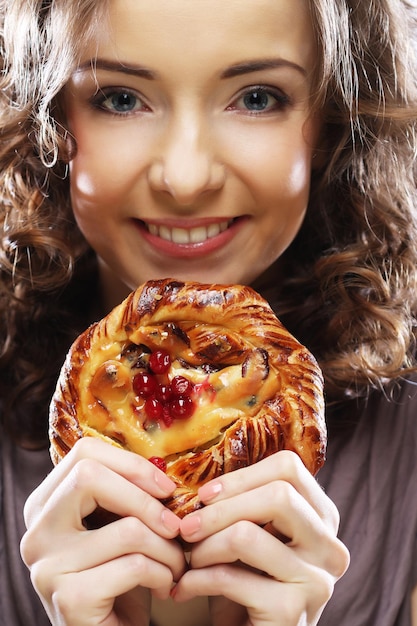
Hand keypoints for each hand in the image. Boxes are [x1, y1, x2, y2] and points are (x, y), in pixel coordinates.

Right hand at [20, 438, 186, 625]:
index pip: (83, 453)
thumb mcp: (115, 526)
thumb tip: (162, 468)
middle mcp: (36, 531)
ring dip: (167, 548)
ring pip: (127, 528)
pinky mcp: (69, 598)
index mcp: (45, 504)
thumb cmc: (119, 577)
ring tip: (176, 563)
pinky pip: (135, 566)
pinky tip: (165, 587)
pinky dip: (163, 574)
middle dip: (147, 499)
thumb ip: (123, 494)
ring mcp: (47, 565)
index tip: (165, 487)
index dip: (131, 464)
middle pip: (90, 476)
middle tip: (175, 525)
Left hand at [175, 450, 349, 625]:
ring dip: (205, 546)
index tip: (206, 494)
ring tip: (189, 559)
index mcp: (322, 518)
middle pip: (277, 494)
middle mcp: (329, 547)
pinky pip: (230, 577)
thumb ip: (246, 504)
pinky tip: (185, 588)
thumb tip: (204, 479)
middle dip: (221, 508)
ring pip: (247, 535)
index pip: (289, 468)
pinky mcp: (292, 612)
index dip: (242, 476)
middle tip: (187, 526)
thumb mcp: (252, 537)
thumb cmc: (247, 584)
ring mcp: (316, 581)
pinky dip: (197, 579)